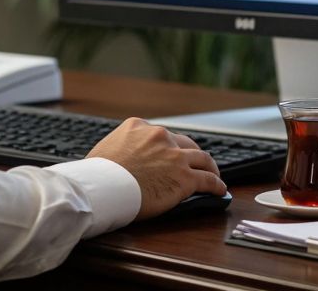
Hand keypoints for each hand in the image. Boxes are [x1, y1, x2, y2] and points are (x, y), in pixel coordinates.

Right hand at [86, 118, 225, 219]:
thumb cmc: (97, 174)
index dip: (169, 146)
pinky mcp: (185, 177)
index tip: (171, 154)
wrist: (101, 188)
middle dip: (190, 154)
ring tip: (214, 174)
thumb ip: (120, 148)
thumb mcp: (105, 148)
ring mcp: (175, 156)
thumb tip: (121, 157)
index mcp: (139, 127)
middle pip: (185, 143)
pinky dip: (217, 184)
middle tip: (195, 163)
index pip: (162, 135)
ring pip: (202, 158)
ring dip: (210, 167)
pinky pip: (207, 180)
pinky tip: (220, 190)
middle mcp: (161, 137)